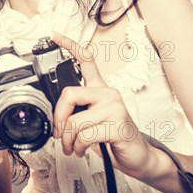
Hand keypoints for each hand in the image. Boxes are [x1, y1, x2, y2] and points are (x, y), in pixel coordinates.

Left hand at [51, 32, 157, 179]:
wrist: (137, 157)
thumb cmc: (112, 138)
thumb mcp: (91, 122)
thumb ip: (76, 112)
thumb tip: (56, 116)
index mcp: (100, 90)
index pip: (86, 60)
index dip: (69, 45)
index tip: (55, 35)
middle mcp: (109, 94)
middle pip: (69, 95)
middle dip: (59, 119)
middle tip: (60, 134)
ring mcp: (115, 108)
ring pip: (75, 121)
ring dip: (68, 140)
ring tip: (73, 147)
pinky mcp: (118, 124)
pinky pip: (85, 135)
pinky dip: (79, 147)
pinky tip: (83, 150)